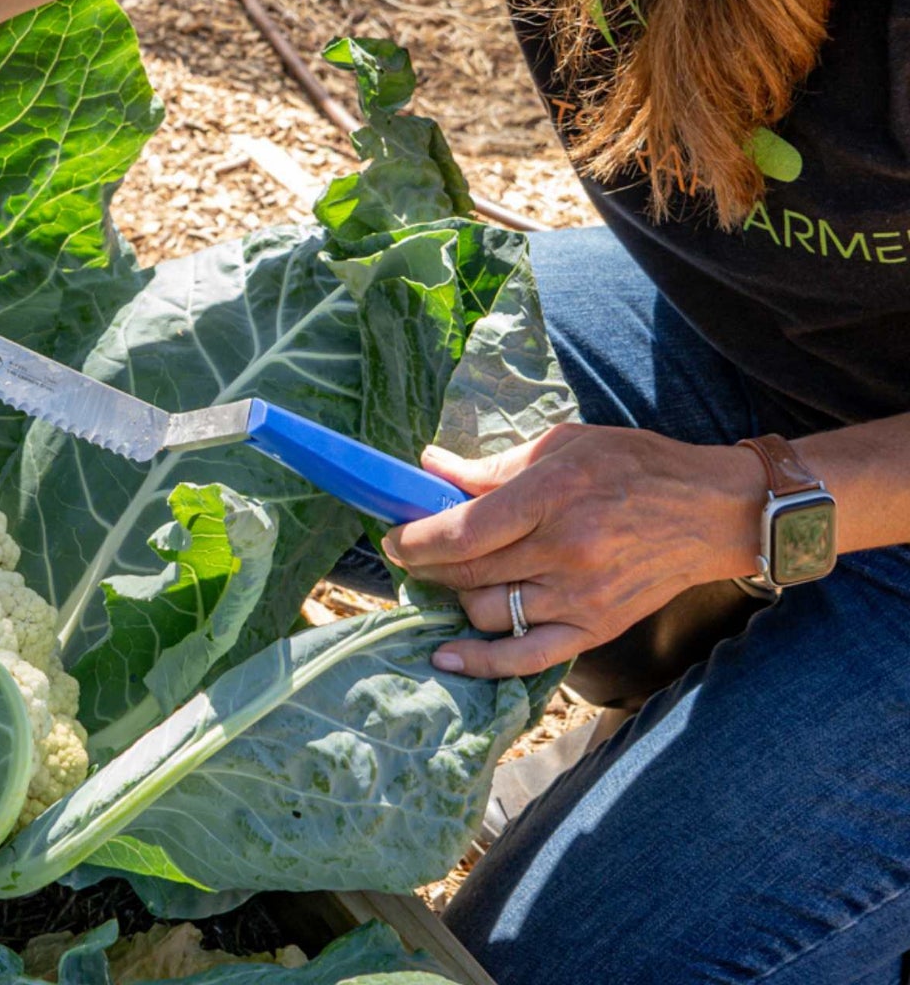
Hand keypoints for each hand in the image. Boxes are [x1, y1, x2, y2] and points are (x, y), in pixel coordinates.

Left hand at [382, 422, 764, 678]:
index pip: (463, 531)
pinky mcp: (596, 628)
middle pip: (469, 574)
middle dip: (424, 566)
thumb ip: (492, 465)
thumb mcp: (562, 444)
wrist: (713, 511)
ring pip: (488, 613)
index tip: (392, 536)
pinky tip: (448, 657)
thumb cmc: (634, 465)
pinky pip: (529, 658)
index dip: (416, 539)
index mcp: (553, 496)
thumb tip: (430, 465)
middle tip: (406, 554)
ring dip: (451, 600)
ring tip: (438, 582)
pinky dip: (484, 662)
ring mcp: (581, 597)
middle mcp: (565, 551)